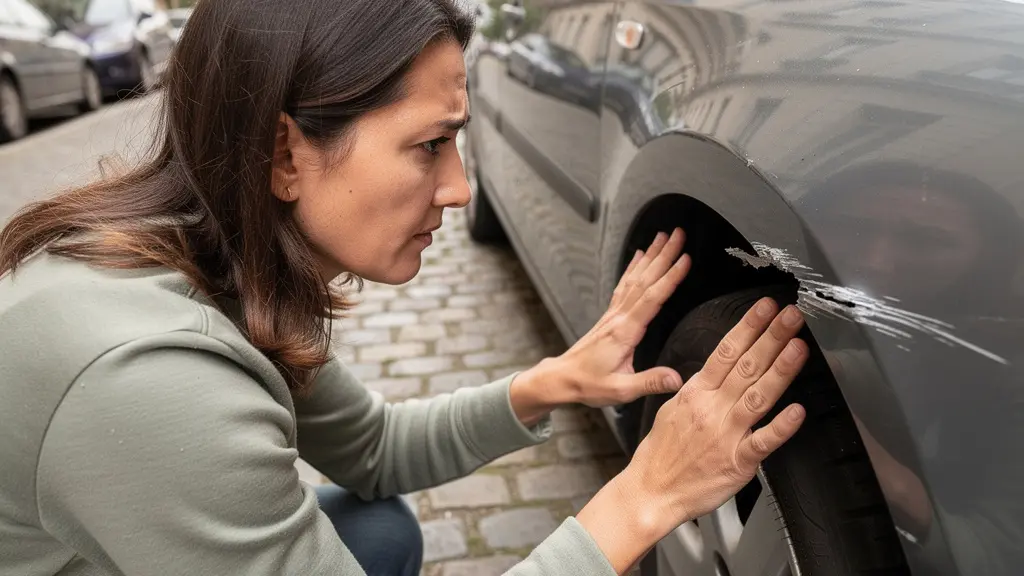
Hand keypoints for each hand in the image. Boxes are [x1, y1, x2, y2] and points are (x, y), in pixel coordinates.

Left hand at [542, 228, 691, 407]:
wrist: (562, 378)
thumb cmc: (587, 384)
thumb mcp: (620, 389)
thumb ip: (650, 382)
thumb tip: (677, 379)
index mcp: (624, 332)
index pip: (651, 298)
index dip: (669, 277)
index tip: (685, 259)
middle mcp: (618, 317)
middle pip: (645, 279)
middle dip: (664, 254)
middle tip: (679, 234)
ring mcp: (613, 314)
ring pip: (635, 278)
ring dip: (651, 256)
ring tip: (663, 237)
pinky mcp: (610, 316)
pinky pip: (624, 285)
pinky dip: (633, 267)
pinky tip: (639, 256)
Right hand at [576, 299, 807, 572]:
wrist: (651, 491)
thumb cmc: (660, 454)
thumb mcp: (671, 409)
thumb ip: (695, 390)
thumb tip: (712, 372)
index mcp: (696, 393)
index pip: (726, 352)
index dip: (748, 327)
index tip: (765, 308)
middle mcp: (713, 408)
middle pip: (746, 366)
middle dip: (771, 337)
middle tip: (791, 315)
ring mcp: (726, 434)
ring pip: (758, 396)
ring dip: (780, 370)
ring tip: (798, 346)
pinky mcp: (738, 462)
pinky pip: (762, 442)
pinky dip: (780, 427)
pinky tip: (798, 411)